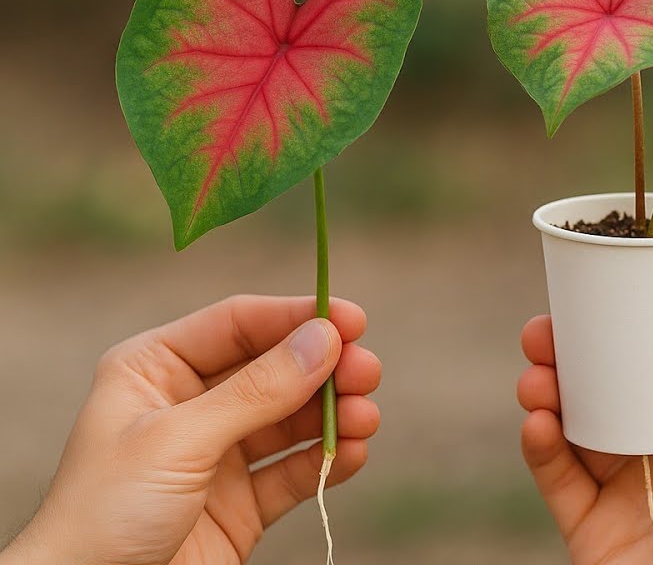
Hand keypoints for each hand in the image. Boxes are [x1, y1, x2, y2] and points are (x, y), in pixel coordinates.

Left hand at [0, 295, 381, 564]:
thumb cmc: (105, 513)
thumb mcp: (179, 440)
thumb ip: (257, 391)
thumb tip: (324, 340)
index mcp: (154, 370)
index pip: (237, 325)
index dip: (295, 318)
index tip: (351, 320)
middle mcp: (189, 405)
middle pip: (273, 369)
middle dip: (324, 369)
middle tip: (368, 371)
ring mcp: (217, 455)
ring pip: (290, 420)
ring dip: (332, 415)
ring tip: (365, 418)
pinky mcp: (240, 504)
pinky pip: (293, 471)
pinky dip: (326, 460)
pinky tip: (351, 452)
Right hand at [517, 296, 652, 564]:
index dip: (641, 327)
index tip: (611, 289)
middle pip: (615, 388)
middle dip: (578, 353)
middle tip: (545, 326)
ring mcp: (628, 494)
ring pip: (578, 426)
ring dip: (550, 391)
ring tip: (536, 371)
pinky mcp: (592, 533)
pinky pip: (558, 481)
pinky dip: (540, 446)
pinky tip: (536, 420)